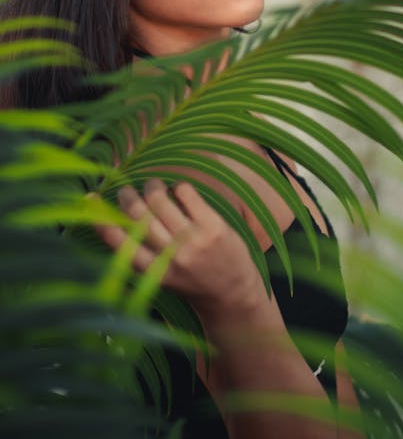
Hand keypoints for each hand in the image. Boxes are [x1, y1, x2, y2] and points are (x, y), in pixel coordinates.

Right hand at [95, 179, 264, 321]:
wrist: (233, 295)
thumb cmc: (192, 282)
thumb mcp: (161, 278)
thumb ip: (143, 254)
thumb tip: (119, 219)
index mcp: (153, 273)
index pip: (119, 242)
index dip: (101, 218)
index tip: (90, 200)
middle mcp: (171, 257)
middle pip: (138, 215)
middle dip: (127, 196)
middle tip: (126, 190)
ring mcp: (193, 241)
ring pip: (160, 200)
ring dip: (153, 187)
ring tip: (153, 185)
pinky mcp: (214, 227)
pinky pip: (187, 194)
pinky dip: (179, 187)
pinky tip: (179, 191)